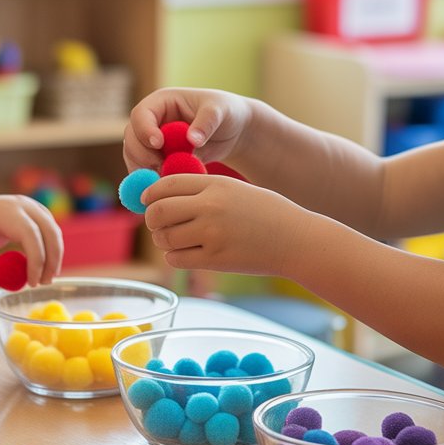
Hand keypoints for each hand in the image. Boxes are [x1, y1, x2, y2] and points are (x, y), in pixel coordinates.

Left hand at [0, 195, 63, 287]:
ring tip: (44, 279)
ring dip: (55, 257)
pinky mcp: (40, 213)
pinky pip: (52, 232)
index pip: (30, 234)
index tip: (32, 282)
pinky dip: (52, 250)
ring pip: (55, 232)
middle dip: (52, 260)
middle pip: (50, 231)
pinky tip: (44, 266)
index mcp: (7, 211)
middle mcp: (25, 205)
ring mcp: (34, 207)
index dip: (36, 259)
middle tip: (44, 282)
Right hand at [123, 87, 252, 171]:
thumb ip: (206, 123)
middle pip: (131, 138)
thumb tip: (192, 139)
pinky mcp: (157, 159)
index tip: (159, 144)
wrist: (231, 131)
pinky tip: (165, 187)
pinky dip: (151, 181)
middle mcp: (151, 121)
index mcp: (161, 102)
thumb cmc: (225, 113)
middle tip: (160, 168)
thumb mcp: (219, 112)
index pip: (141, 114)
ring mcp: (151, 141)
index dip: (145, 130)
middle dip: (142, 155)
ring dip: (145, 171)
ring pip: (134, 157)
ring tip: (166, 178)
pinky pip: (145, 171)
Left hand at [143, 174, 300, 274]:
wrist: (296, 239)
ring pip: (164, 238)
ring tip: (176, 240)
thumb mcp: (235, 190)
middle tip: (158, 225)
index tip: (147, 201)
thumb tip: (162, 198)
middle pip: (158, 212)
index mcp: (215, 185)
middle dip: (152, 220)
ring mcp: (212, 234)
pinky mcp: (215, 259)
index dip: (150, 194)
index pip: (166, 185)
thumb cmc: (266, 214)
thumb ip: (202, 191)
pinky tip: (187, 254)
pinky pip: (176, 258)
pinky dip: (176, 257)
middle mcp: (210, 207)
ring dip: (164, 241)